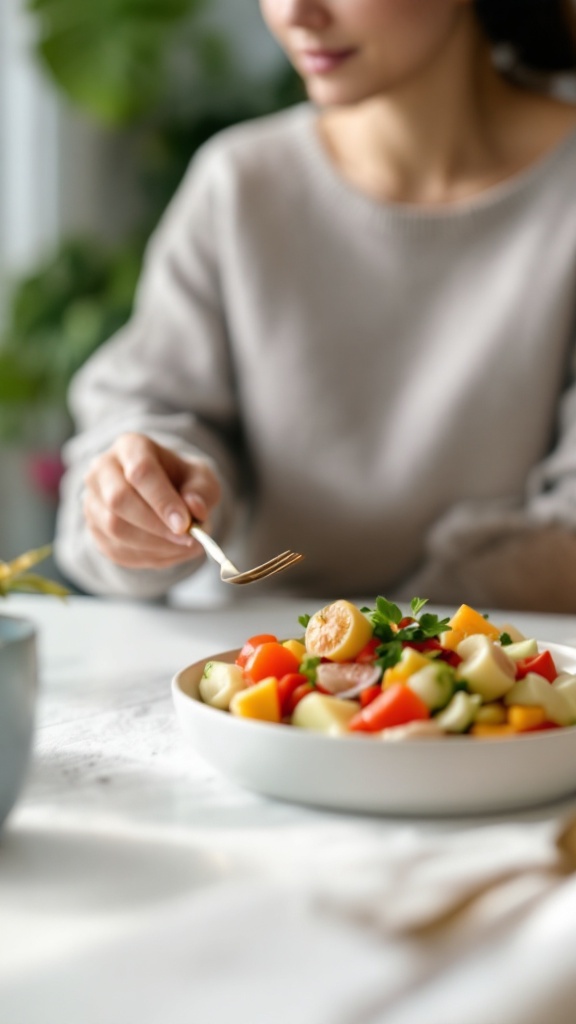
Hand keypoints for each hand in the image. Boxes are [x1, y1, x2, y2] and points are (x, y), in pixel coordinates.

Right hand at [82, 433, 220, 568]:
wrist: (162, 493)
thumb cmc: (181, 480)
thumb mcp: (200, 478)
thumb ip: (201, 491)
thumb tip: (195, 509)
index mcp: (130, 446)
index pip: (141, 471)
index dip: (162, 501)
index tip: (185, 524)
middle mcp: (102, 469)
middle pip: (119, 500)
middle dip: (156, 526)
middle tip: (186, 539)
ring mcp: (92, 499)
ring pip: (114, 528)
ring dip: (153, 545)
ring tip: (183, 546)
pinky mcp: (93, 527)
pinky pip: (115, 549)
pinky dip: (146, 556)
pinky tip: (169, 552)